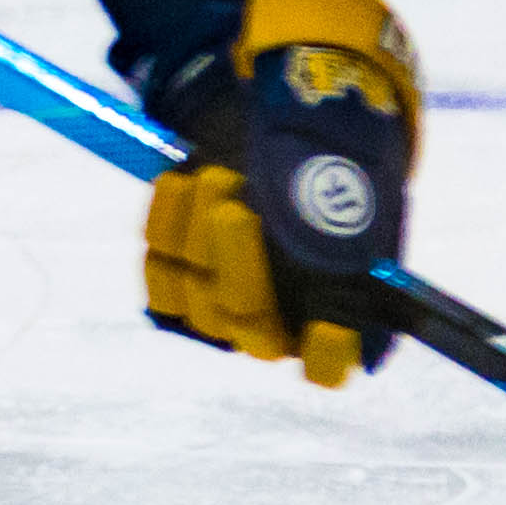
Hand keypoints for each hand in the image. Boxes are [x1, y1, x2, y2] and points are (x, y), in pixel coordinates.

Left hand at [141, 0, 420, 386]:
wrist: (274, 140)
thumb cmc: (327, 163)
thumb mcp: (346, 176)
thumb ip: (341, 209)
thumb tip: (325, 219)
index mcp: (331, 313)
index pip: (328, 365)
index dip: (326, 353)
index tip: (327, 326)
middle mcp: (274, 326)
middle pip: (250, 324)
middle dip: (240, 262)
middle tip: (234, 206)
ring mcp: (220, 311)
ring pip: (196, 297)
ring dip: (199, 232)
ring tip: (216, 174)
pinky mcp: (175, 286)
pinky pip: (158, 270)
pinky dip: (165, 222)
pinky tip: (181, 179)